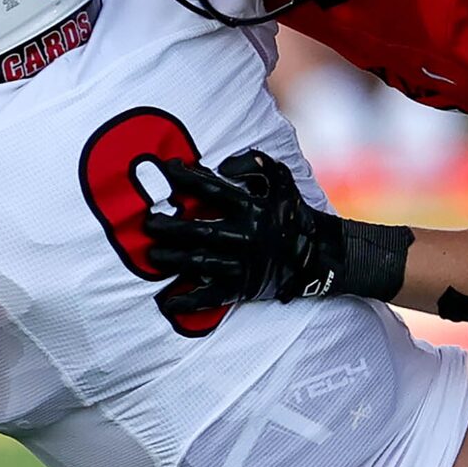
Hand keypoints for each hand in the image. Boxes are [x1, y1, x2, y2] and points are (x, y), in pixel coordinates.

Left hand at [146, 149, 344, 311]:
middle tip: (148, 224)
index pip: (215, 191)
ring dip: (174, 260)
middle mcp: (246, 236)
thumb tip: (224, 165)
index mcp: (253, 209)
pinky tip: (168, 301)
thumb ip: (257, 164)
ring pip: (202, 263)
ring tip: (152, 255)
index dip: (189, 179)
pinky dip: (190, 301)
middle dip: (173, 228)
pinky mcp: (243, 288)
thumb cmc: (291, 213)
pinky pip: (213, 297)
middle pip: (202, 232)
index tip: (167, 170)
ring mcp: (243, 264)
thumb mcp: (283, 181)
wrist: (319, 255)